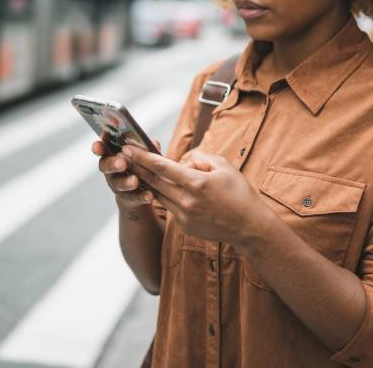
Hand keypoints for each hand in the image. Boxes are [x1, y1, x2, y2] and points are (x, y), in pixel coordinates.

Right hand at [92, 134, 158, 208]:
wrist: (141, 186)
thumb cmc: (138, 161)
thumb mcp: (141, 151)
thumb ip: (145, 146)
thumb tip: (153, 143)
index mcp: (111, 153)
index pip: (101, 147)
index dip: (97, 147)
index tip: (97, 147)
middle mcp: (110, 169)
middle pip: (106, 166)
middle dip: (113, 164)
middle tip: (122, 163)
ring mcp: (117, 184)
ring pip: (118, 184)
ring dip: (126, 182)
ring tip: (135, 181)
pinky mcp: (128, 198)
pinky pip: (133, 197)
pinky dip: (141, 196)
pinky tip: (149, 195)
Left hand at [124, 146, 272, 246]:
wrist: (249, 227)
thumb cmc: (240, 192)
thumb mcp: (224, 166)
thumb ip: (200, 158)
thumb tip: (183, 161)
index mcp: (197, 183)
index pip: (162, 167)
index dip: (143, 156)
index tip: (128, 147)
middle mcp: (187, 201)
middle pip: (153, 181)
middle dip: (137, 167)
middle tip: (122, 155)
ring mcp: (184, 216)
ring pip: (158, 194)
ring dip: (147, 182)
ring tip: (136, 169)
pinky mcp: (184, 227)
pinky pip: (170, 207)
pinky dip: (166, 196)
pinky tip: (164, 188)